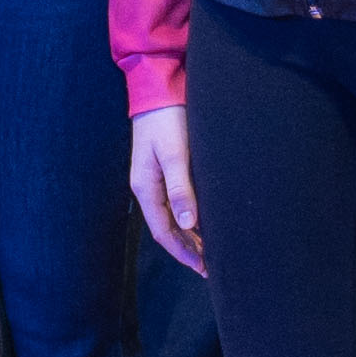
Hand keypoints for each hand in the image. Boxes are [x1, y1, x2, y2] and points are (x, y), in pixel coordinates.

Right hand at [129, 104, 203, 273]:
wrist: (160, 89)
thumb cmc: (167, 120)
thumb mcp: (175, 155)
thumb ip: (181, 189)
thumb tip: (188, 224)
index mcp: (145, 188)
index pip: (163, 231)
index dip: (182, 251)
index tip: (202, 267)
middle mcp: (148, 188)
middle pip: (167, 228)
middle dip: (187, 249)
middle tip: (210, 267)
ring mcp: (156, 179)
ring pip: (173, 217)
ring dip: (190, 236)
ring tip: (210, 252)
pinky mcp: (167, 169)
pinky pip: (177, 203)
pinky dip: (191, 217)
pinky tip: (204, 223)